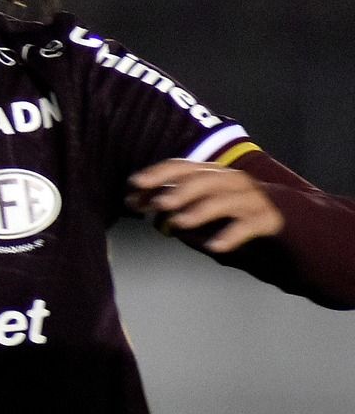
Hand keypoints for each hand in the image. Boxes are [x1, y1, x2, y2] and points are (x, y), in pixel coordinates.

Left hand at [127, 159, 283, 252]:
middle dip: (179, 190)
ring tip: (179, 223)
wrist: (283, 219)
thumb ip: (167, 202)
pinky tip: (214, 246)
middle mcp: (231, 180)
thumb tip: (132, 201)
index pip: (182, 167)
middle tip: (158, 204)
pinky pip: (248, 225)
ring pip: (225, 200)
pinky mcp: (267, 219)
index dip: (157, 173)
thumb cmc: (228, 211)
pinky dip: (230, 235)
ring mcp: (251, 198)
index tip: (134, 183)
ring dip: (201, 210)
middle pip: (204, 179)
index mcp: (210, 173)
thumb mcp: (196, 205)